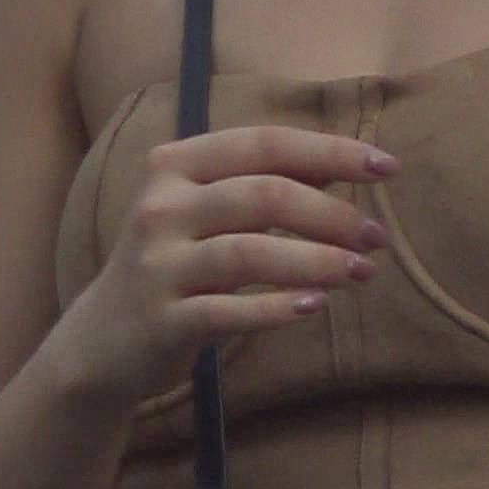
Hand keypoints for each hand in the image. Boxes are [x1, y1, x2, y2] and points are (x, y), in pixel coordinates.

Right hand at [58, 122, 396, 408]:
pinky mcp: (161, 321)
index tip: (387, 166)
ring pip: (248, 252)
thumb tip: (346, 161)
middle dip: (331, 213)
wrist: (100, 344)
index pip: (263, 144)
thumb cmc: (174, 267)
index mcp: (174, 166)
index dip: (330, 150)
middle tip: (377, 238)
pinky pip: (226, 311)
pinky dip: (275, 307)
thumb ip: (263, 183)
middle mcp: (161, 208)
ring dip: (316, 261)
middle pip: (262, 194)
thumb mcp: (205, 212)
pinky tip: (315, 306)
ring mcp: (157, 265)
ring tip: (362, 272)